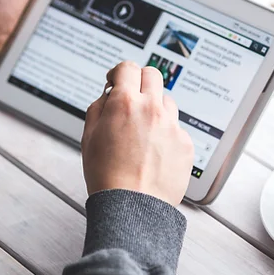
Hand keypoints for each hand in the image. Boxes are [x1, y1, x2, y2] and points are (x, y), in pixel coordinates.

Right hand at [81, 62, 194, 206]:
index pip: (127, 68)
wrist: (132, 207)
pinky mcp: (185, 143)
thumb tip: (109, 94)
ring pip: (166, 101)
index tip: (116, 81)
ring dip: (154, 108)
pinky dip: (165, 134)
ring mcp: (172, 125)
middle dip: (140, 81)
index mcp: (125, 103)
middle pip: (152, 74)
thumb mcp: (88, 136)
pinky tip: (154, 152)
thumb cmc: (107, 176)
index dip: (119, 72)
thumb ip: (99, 107)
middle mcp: (152, 109)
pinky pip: (176, 128)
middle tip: (132, 96)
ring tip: (142, 132)